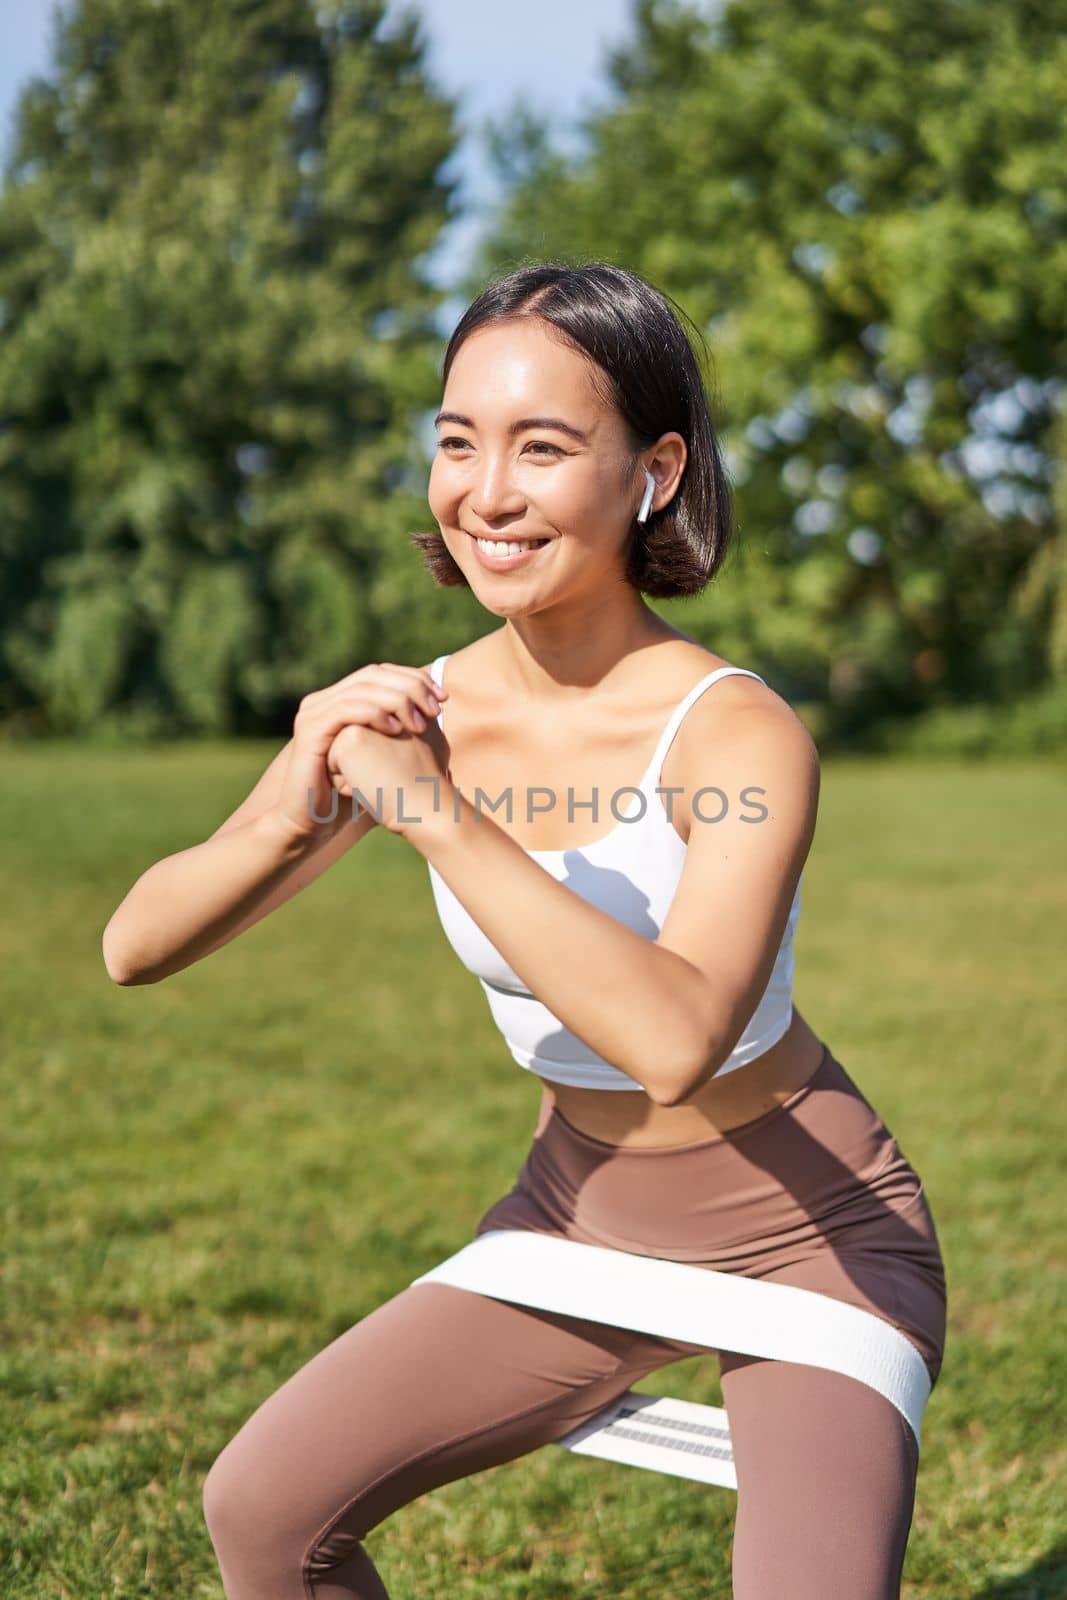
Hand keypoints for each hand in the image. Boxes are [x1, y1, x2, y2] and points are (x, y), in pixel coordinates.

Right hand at [271, 663, 446, 840]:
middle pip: (373, 675)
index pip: (382, 673)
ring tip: (420, 723)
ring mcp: (313, 712)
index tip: (444, 698)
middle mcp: (324, 699)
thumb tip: (441, 707)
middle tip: (436, 707)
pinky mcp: (309, 730)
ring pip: (361, 690)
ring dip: (397, 701)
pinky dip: (374, 714)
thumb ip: (405, 727)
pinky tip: (397, 729)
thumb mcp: (386, 752)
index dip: (414, 679)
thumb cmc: (354, 790)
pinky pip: (345, 711)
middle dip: (410, 688)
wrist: (316, 820)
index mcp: (341, 698)